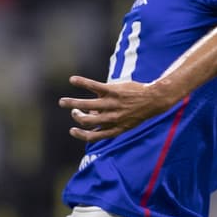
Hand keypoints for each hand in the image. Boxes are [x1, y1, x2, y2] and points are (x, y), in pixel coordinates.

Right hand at [58, 76, 173, 141]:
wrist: (154, 99)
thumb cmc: (138, 111)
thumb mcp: (125, 122)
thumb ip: (108, 121)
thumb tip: (90, 115)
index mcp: (115, 128)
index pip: (94, 136)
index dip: (80, 134)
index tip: (72, 130)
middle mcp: (112, 118)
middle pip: (86, 121)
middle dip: (76, 117)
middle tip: (73, 112)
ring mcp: (112, 104)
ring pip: (86, 105)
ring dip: (71, 103)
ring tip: (62, 102)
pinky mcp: (112, 90)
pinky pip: (93, 86)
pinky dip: (81, 82)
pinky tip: (72, 80)